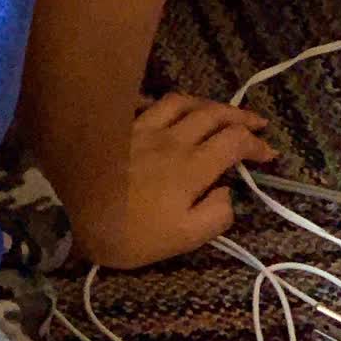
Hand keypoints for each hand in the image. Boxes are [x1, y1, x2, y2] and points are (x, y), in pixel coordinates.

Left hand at [69, 89, 280, 270]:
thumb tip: (229, 193)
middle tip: (258, 123)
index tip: (270, 154)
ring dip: (207, 103)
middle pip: (213, 114)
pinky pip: (145, 101)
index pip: (234, 143)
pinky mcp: (118, 125)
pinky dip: (161, 101)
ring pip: (182, 101)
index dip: (256, 145)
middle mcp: (172, 138)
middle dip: (240, 116)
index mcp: (191, 166)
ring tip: (219, 110)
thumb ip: (214, 216)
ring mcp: (143, 126)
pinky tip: (163, 106)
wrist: (70, 208)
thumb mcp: (181, 239)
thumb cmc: (128, 231)